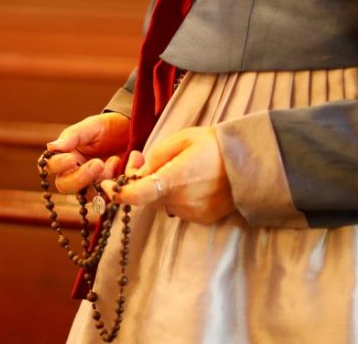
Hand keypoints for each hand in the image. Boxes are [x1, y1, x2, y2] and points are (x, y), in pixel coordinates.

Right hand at [43, 112, 129, 194]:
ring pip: (85, 195)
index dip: (58, 165)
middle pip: (65, 185)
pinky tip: (120, 167)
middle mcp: (74, 173)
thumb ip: (72, 136)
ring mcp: (91, 185)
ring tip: (114, 161)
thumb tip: (51, 147)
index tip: (71, 158)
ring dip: (99, 181)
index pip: (51, 166)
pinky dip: (112, 186)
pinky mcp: (108, 192)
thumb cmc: (108, 127)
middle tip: (98, 163)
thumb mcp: (91, 127)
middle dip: (80, 177)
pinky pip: (105, 198)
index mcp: (65, 156)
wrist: (131, 132)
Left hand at [104, 126, 234, 223]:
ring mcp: (193, 212)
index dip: (117, 194)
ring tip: (175, 170)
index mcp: (173, 179)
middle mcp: (182, 201)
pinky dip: (177, 198)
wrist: (250, 161)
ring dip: (160, 191)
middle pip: (147, 199)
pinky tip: (190, 182)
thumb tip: (140, 172)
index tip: (106, 186)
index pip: (136, 195)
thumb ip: (155, 156)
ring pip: (163, 204)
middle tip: (145, 163)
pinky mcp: (203, 218)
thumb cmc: (213, 144)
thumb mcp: (180, 140)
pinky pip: (179, 210)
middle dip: (142, 184)